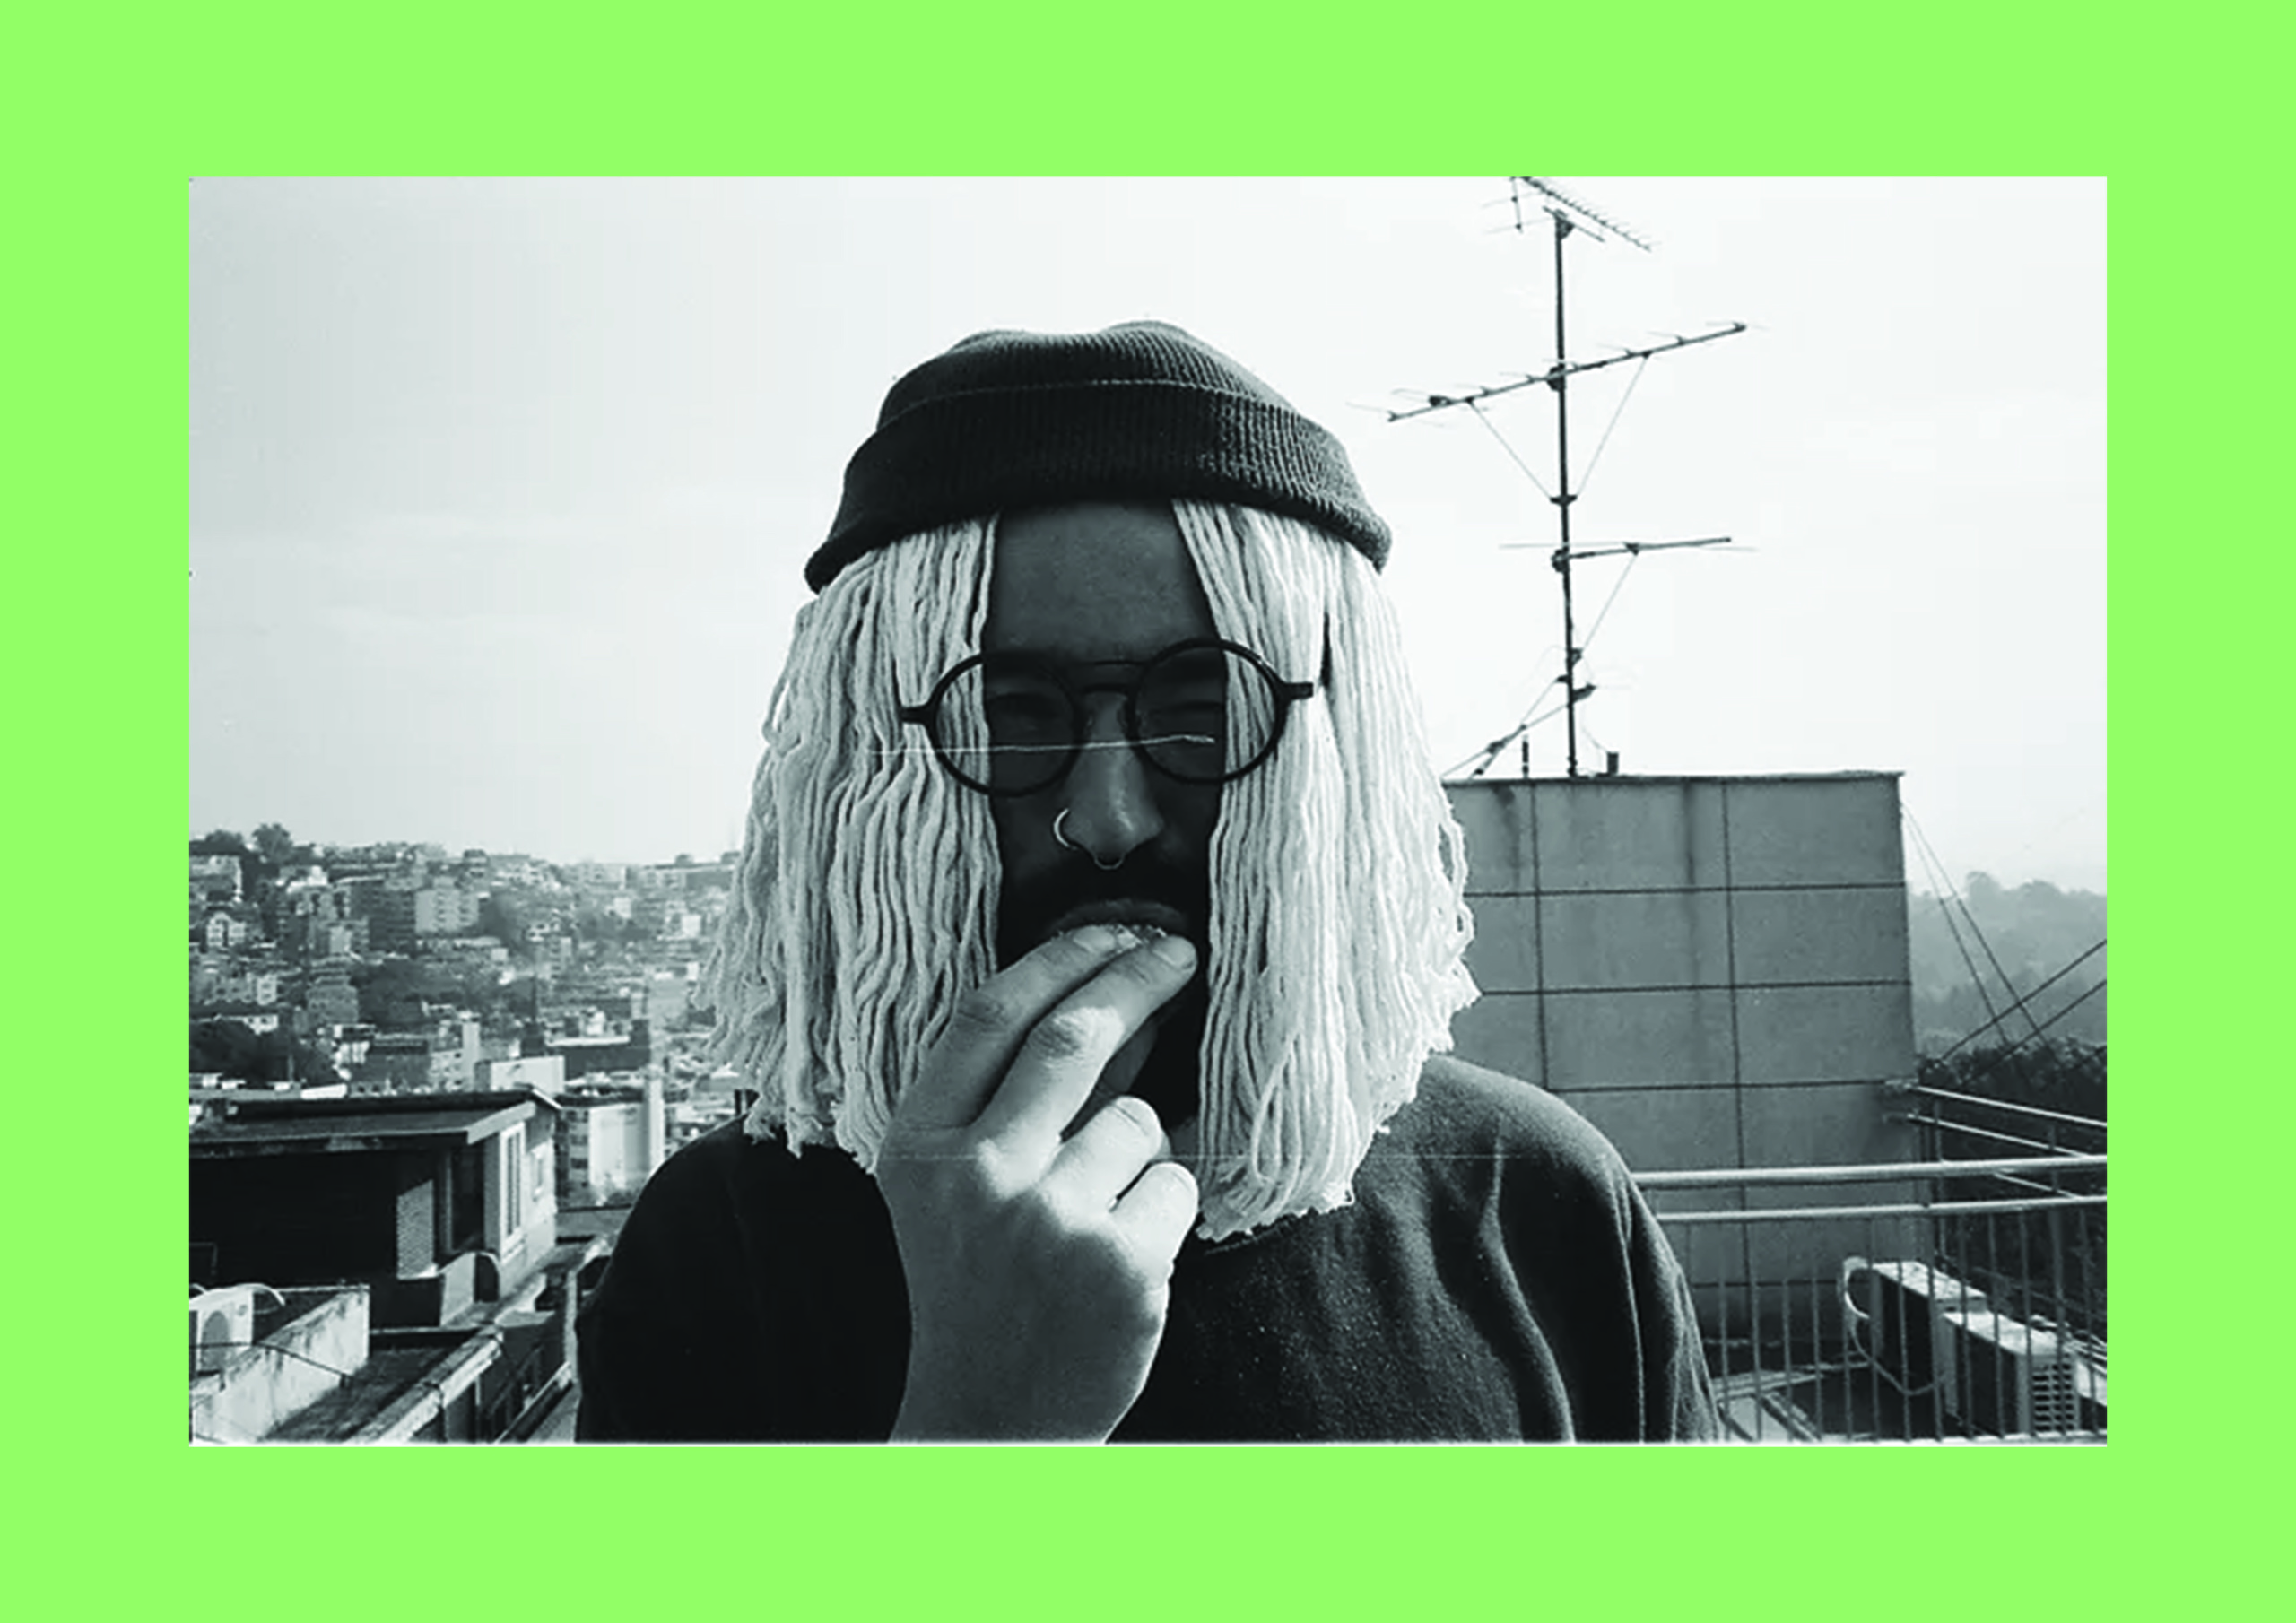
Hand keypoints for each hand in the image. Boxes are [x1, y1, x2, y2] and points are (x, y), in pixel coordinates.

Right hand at [876, 924, 1201, 1441]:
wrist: (988, 1421)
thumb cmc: (977, 1287)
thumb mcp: (952, 1189)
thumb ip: (1005, 1102)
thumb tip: (1111, 997)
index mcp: (920, 1145)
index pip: (994, 1015)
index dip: (1064, 958)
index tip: (1117, 932)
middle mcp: (978, 1174)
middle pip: (1075, 1037)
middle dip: (1139, 979)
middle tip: (1180, 956)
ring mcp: (1052, 1220)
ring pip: (1139, 1120)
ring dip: (1142, 1148)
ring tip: (1100, 1212)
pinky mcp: (1121, 1264)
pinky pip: (1177, 1184)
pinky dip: (1165, 1208)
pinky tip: (1122, 1256)